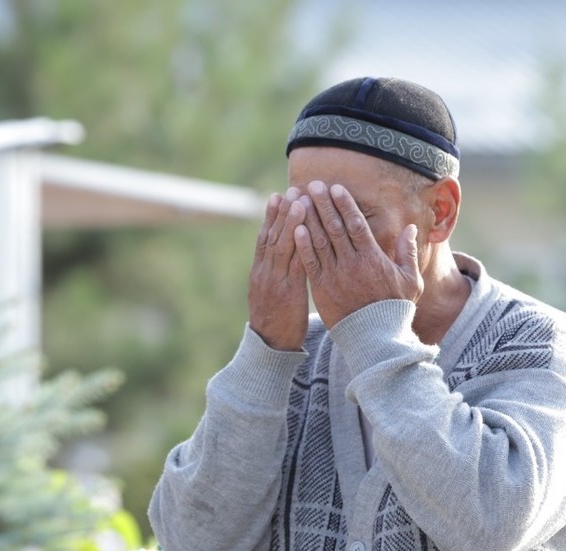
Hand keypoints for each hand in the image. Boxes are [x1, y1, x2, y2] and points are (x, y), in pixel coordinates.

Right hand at [248, 187, 308, 349]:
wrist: (269, 347)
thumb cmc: (276, 320)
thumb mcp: (271, 293)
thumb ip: (277, 274)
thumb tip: (289, 255)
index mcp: (260, 271)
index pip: (265, 237)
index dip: (271, 216)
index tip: (278, 194)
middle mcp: (264, 272)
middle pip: (273, 235)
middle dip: (282, 211)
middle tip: (291, 188)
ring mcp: (274, 281)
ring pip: (282, 246)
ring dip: (291, 222)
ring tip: (299, 200)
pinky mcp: (287, 293)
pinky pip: (293, 265)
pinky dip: (298, 247)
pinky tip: (305, 232)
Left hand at [294, 181, 423, 328]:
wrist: (375, 339)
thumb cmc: (395, 309)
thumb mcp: (410, 280)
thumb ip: (408, 252)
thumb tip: (411, 228)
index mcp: (373, 258)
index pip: (356, 225)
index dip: (345, 204)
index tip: (336, 188)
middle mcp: (352, 264)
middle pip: (335, 228)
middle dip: (323, 204)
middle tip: (313, 184)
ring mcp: (334, 276)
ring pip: (319, 241)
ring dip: (309, 218)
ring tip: (300, 200)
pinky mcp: (321, 288)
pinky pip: (310, 262)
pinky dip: (302, 245)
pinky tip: (295, 228)